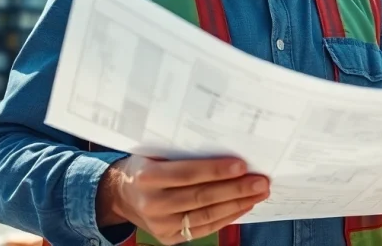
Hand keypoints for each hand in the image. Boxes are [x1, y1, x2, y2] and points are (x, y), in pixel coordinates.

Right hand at [97, 155, 269, 243]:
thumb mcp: (155, 153)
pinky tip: (244, 206)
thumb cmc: (145, 166)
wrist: (121, 195)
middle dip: (235, 189)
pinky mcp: (168, 237)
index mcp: (147, 177)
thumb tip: (226, 144)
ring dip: (237, 204)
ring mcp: (160, 225)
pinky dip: (227, 217)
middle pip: (201, 197)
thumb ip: (182, 152)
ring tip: (259, 193)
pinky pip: (204, 229)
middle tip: (261, 181)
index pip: (187, 174)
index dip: (215, 170)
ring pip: (206, 215)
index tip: (242, 165)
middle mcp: (152, 203)